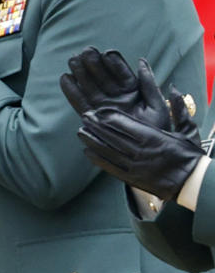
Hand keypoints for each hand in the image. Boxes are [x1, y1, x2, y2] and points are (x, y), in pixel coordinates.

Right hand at [61, 46, 164, 122]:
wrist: (147, 154)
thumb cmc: (156, 130)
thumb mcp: (157, 105)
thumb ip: (149, 83)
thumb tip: (140, 60)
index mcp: (133, 92)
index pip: (122, 74)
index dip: (114, 64)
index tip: (106, 52)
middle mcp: (116, 98)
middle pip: (102, 78)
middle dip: (93, 65)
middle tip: (84, 52)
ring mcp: (103, 107)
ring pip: (90, 87)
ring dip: (81, 74)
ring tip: (72, 60)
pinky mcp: (93, 117)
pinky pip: (80, 102)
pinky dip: (72, 91)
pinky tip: (65, 79)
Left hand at [75, 57, 205, 198]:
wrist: (191, 183)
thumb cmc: (189, 155)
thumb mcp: (186, 130)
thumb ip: (178, 110)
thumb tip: (173, 89)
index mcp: (153, 138)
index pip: (125, 124)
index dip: (108, 116)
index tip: (98, 110)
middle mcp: (140, 151)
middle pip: (112, 136)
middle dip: (96, 126)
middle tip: (85, 117)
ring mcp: (133, 166)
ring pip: (107, 151)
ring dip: (92, 140)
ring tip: (81, 131)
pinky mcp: (130, 178)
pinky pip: (109, 167)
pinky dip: (97, 158)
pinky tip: (87, 151)